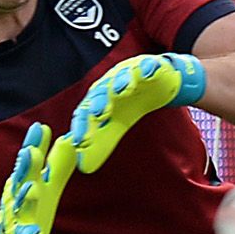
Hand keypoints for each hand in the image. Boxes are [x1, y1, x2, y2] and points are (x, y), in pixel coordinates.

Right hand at [0, 122, 77, 233]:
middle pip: (21, 178)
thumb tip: (69, 139)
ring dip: (24, 197)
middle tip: (30, 151)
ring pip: (19, 207)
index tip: (40, 127)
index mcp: (25, 182)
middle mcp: (17, 197)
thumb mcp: (46, 186)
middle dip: (25, 165)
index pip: (30, 160)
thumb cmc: (29, 211)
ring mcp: (16, 218)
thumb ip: (57, 164)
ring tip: (31, 188)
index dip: (35, 144)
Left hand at [67, 52, 206, 172]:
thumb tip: (83, 167)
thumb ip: (100, 143)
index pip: (85, 113)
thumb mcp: (114, 125)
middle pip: (101, 93)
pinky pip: (148, 66)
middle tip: (99, 114)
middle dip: (100, 102)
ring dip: (122, 82)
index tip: (80, 142)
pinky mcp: (148, 65)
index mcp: (96, 100)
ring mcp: (127, 72)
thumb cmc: (127, 105)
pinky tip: (150, 73)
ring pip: (122, 76)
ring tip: (124, 90)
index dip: (82, 126)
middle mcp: (108, 84)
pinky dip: (149, 68)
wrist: (154, 84)